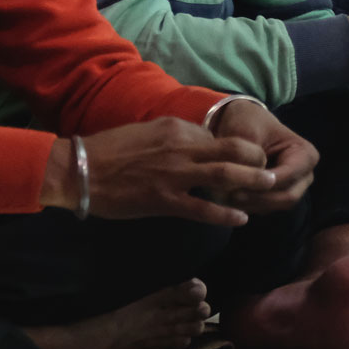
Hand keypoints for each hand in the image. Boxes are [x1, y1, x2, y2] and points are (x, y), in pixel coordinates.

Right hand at [40, 117, 281, 226]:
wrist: (78, 170)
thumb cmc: (111, 150)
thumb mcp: (150, 131)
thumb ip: (178, 136)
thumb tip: (202, 142)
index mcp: (178, 129)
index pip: (221, 136)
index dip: (240, 148)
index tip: (251, 158)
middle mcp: (181, 148)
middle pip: (234, 149)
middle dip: (257, 159)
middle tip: (271, 171)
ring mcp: (174, 175)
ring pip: (225, 175)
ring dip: (252, 181)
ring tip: (269, 187)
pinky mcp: (163, 200)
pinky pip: (202, 208)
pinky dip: (225, 214)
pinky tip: (240, 219)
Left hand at [212, 101, 318, 213]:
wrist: (241, 125)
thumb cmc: (247, 123)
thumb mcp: (245, 132)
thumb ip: (247, 157)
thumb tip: (242, 183)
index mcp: (305, 154)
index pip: (289, 176)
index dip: (264, 183)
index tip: (236, 183)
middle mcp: (305, 175)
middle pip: (286, 197)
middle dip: (257, 198)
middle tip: (228, 195)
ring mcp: (293, 188)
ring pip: (275, 206)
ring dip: (249, 204)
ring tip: (223, 195)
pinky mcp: (277, 197)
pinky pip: (264, 208)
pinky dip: (246, 205)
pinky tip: (227, 197)